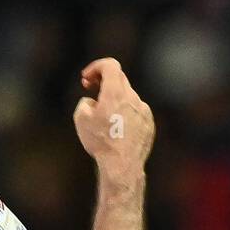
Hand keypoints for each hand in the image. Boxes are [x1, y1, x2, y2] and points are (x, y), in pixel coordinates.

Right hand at [72, 58, 154, 176]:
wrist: (122, 164)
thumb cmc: (100, 141)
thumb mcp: (80, 117)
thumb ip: (86, 102)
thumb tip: (93, 102)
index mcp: (115, 93)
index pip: (110, 65)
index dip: (96, 67)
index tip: (87, 78)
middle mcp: (132, 98)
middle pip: (119, 78)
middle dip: (103, 80)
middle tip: (90, 88)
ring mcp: (143, 110)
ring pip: (127, 96)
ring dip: (114, 99)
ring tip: (104, 117)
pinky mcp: (149, 122)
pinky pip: (135, 110)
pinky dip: (125, 112)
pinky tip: (117, 129)